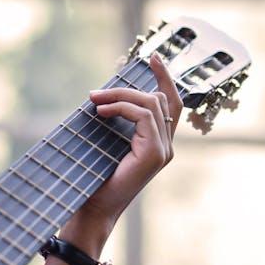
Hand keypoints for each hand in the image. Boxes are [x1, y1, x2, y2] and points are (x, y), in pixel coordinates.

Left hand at [73, 53, 182, 233]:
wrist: (93, 208)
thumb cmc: (94, 178)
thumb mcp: (105, 142)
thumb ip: (114, 121)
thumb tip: (102, 96)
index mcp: (158, 143)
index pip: (171, 103)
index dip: (165, 77)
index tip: (151, 57)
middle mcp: (166, 146)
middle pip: (161, 98)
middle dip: (128, 88)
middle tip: (95, 93)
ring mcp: (163, 150)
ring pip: (151, 103)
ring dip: (119, 96)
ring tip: (93, 101)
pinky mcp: (154, 153)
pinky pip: (143, 116)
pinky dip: (121, 108)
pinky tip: (100, 112)